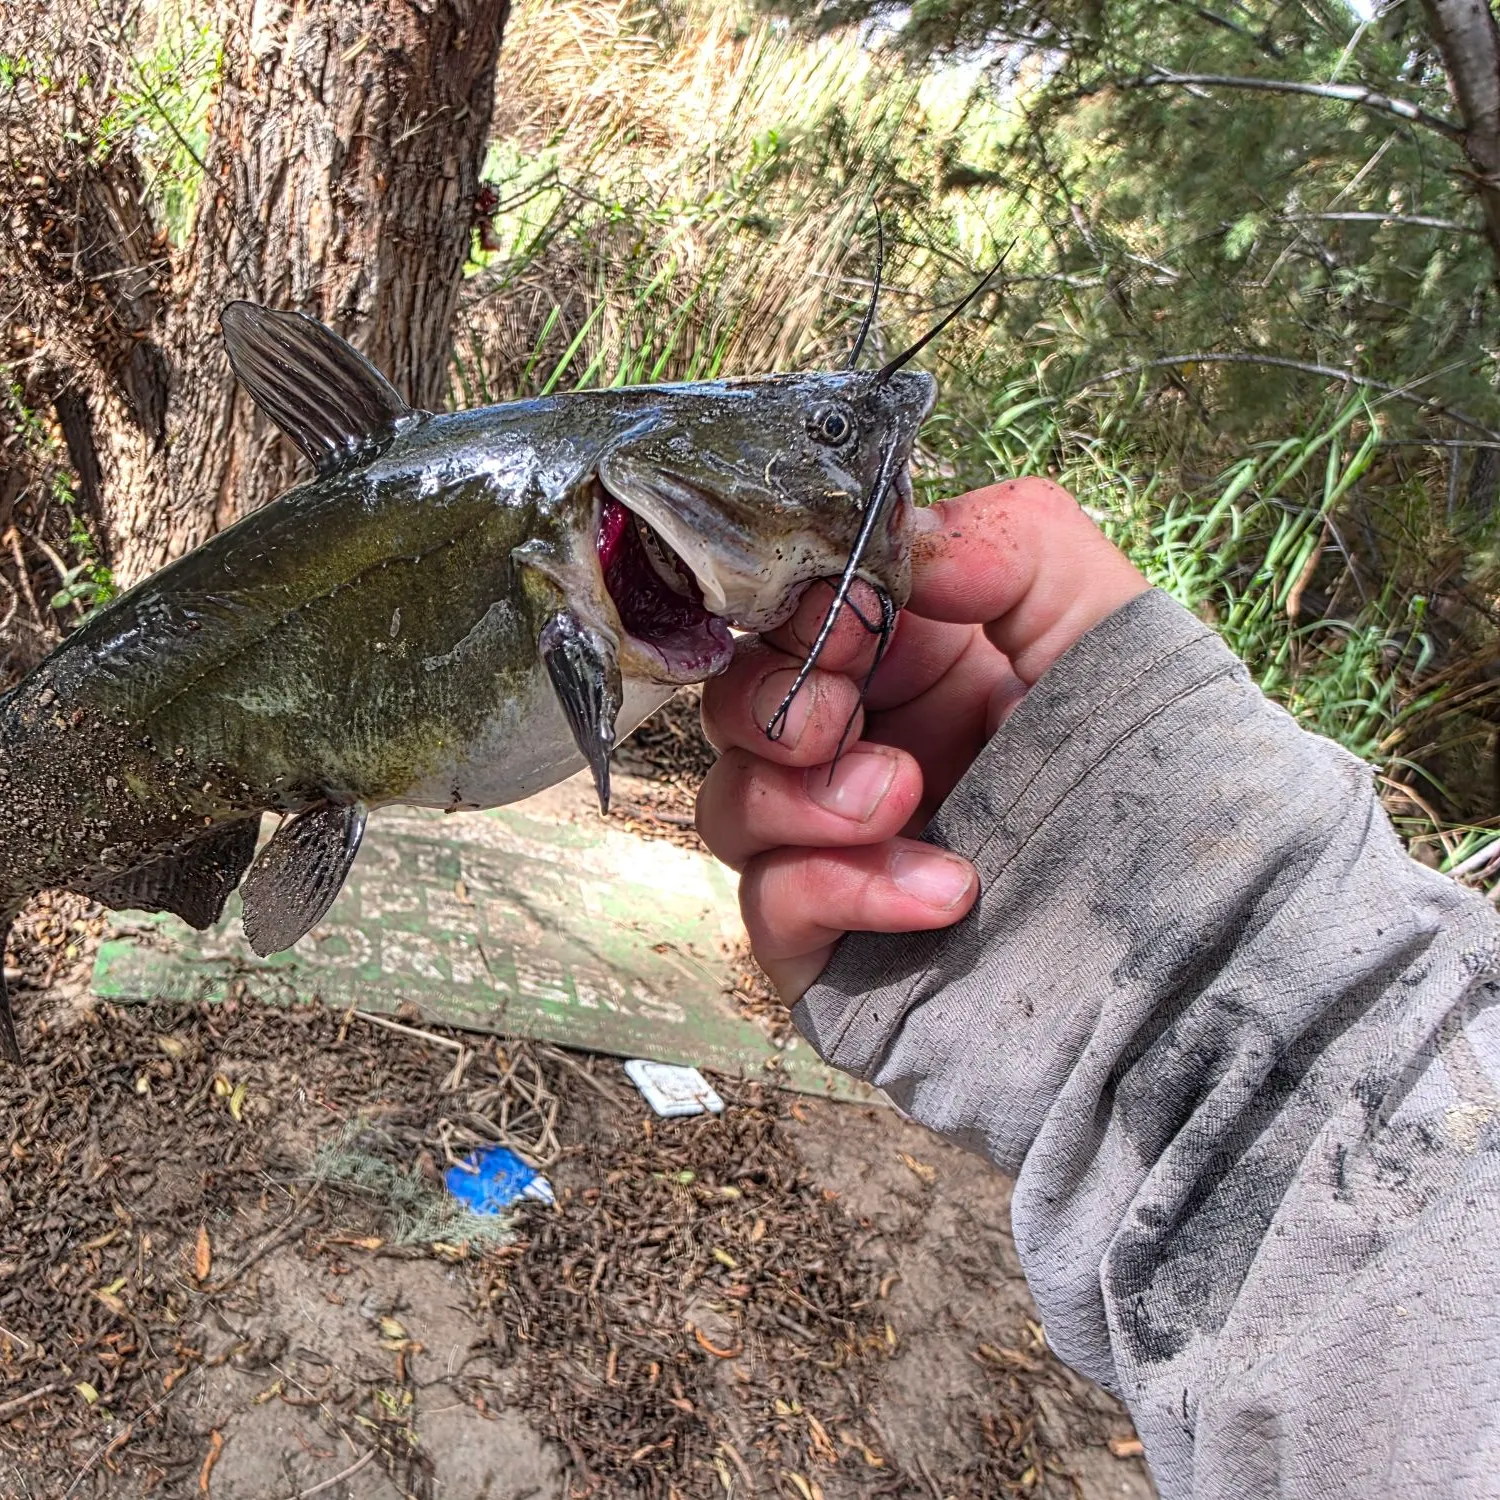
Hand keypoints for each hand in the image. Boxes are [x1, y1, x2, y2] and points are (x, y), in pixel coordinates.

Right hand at [695, 479, 1149, 1001]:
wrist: (1204, 948)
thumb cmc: (1159, 780)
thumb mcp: (1106, 626)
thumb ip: (1017, 542)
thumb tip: (907, 543)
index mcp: (911, 668)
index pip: (797, 618)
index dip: (802, 611)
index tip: (850, 616)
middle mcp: (862, 752)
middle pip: (738, 708)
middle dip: (778, 702)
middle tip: (842, 719)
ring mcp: (836, 851)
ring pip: (731, 807)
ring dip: (807, 798)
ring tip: (908, 799)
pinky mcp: (829, 944)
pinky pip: (771, 908)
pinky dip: (844, 889)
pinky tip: (947, 891)